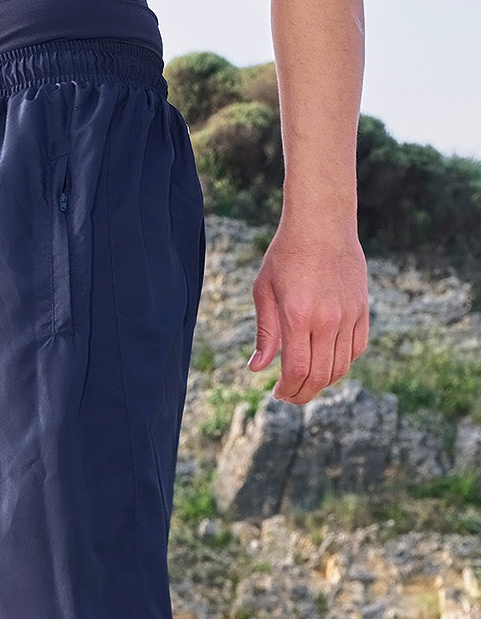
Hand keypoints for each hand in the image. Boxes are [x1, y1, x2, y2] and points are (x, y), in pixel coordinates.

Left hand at [246, 216, 368, 404]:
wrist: (322, 223)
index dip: (288, 389)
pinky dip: (342, 364)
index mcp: (298, 316)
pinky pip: (356, 349)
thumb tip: (257, 369)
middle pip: (320, 375)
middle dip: (303, 393)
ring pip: (340, 367)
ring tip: (306, 383)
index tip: (278, 393)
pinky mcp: (362, 309)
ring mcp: (349, 315)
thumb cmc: (286, 255)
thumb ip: (265, 333)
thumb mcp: (264, 291)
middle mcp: (327, 319)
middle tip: (290, 396)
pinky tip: (326, 363)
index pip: (297, 370)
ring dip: (322, 382)